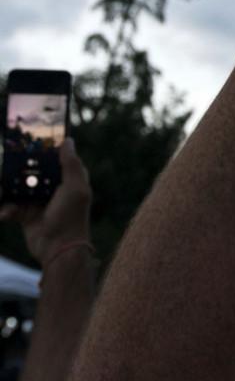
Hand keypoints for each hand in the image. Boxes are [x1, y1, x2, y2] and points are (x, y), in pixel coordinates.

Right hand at [0, 138, 91, 266]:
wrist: (58, 249)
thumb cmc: (71, 217)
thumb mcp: (75, 188)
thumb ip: (71, 164)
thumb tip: (68, 140)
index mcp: (67, 178)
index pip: (53, 158)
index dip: (41, 149)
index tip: (24, 137)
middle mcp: (52, 187)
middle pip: (31, 171)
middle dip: (16, 169)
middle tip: (5, 166)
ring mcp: (38, 200)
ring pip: (17, 187)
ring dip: (6, 189)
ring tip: (1, 190)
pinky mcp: (25, 214)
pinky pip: (10, 206)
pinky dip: (6, 209)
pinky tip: (6, 214)